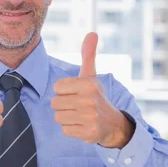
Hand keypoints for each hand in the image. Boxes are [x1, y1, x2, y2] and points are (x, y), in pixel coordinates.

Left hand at [51, 32, 133, 147]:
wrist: (112, 123)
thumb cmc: (96, 96)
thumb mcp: (91, 76)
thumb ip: (88, 55)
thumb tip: (92, 33)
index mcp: (88, 84)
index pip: (57, 88)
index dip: (63, 91)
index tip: (76, 93)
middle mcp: (90, 100)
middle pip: (55, 103)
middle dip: (63, 105)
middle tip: (77, 106)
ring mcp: (90, 118)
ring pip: (58, 117)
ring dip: (66, 117)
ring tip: (79, 115)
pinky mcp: (89, 133)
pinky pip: (65, 130)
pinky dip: (71, 129)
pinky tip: (82, 125)